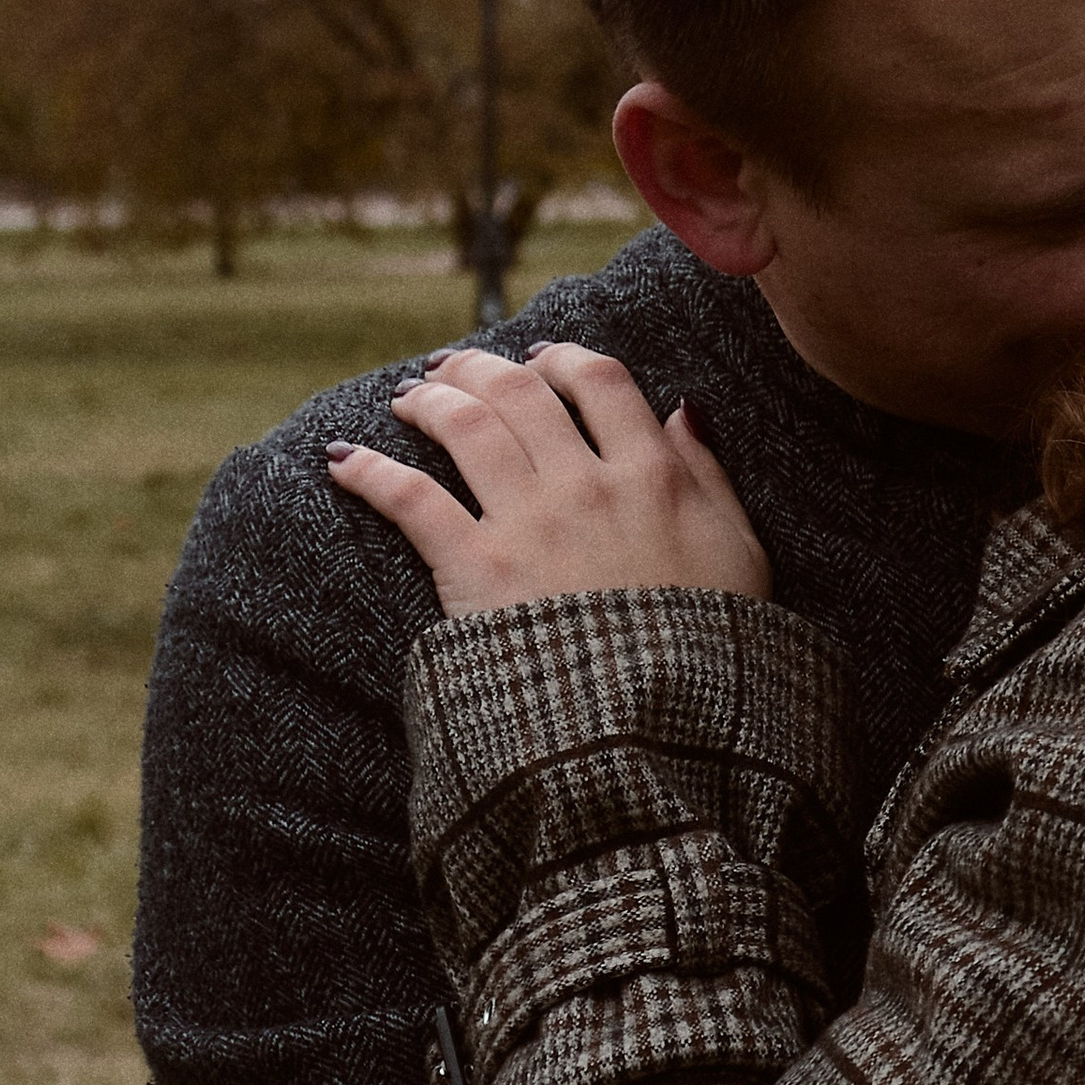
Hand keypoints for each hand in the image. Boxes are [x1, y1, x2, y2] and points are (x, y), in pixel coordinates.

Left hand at [325, 344, 771, 615]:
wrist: (662, 726)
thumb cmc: (710, 653)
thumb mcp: (741, 555)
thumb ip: (709, 475)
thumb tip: (681, 409)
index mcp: (654, 475)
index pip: (602, 382)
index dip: (564, 358)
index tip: (541, 359)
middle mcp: (585, 483)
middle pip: (521, 391)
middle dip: (480, 367)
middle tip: (455, 368)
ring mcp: (529, 522)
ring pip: (465, 426)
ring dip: (429, 401)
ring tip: (410, 399)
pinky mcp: (476, 569)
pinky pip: (410, 498)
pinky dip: (369, 472)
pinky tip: (342, 461)